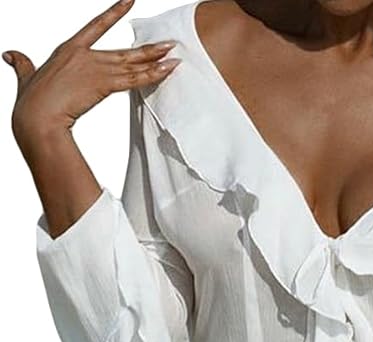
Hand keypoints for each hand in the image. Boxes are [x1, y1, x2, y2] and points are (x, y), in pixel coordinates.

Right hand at [3, 0, 179, 152]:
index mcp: (69, 50)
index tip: (129, 2)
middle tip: (168, 44)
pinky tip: (166, 71)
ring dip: (155, 61)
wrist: (37, 117)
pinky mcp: (103, 84)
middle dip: (147, 49)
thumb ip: (22, 65)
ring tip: (174, 56)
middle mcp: (85, 56)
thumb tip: (10, 55)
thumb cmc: (31, 103)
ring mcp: (95, 69)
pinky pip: (133, 79)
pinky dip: (152, 75)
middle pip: (123, 51)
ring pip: (132, 64)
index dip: (114, 13)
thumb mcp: (26, 78)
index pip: (96, 26)